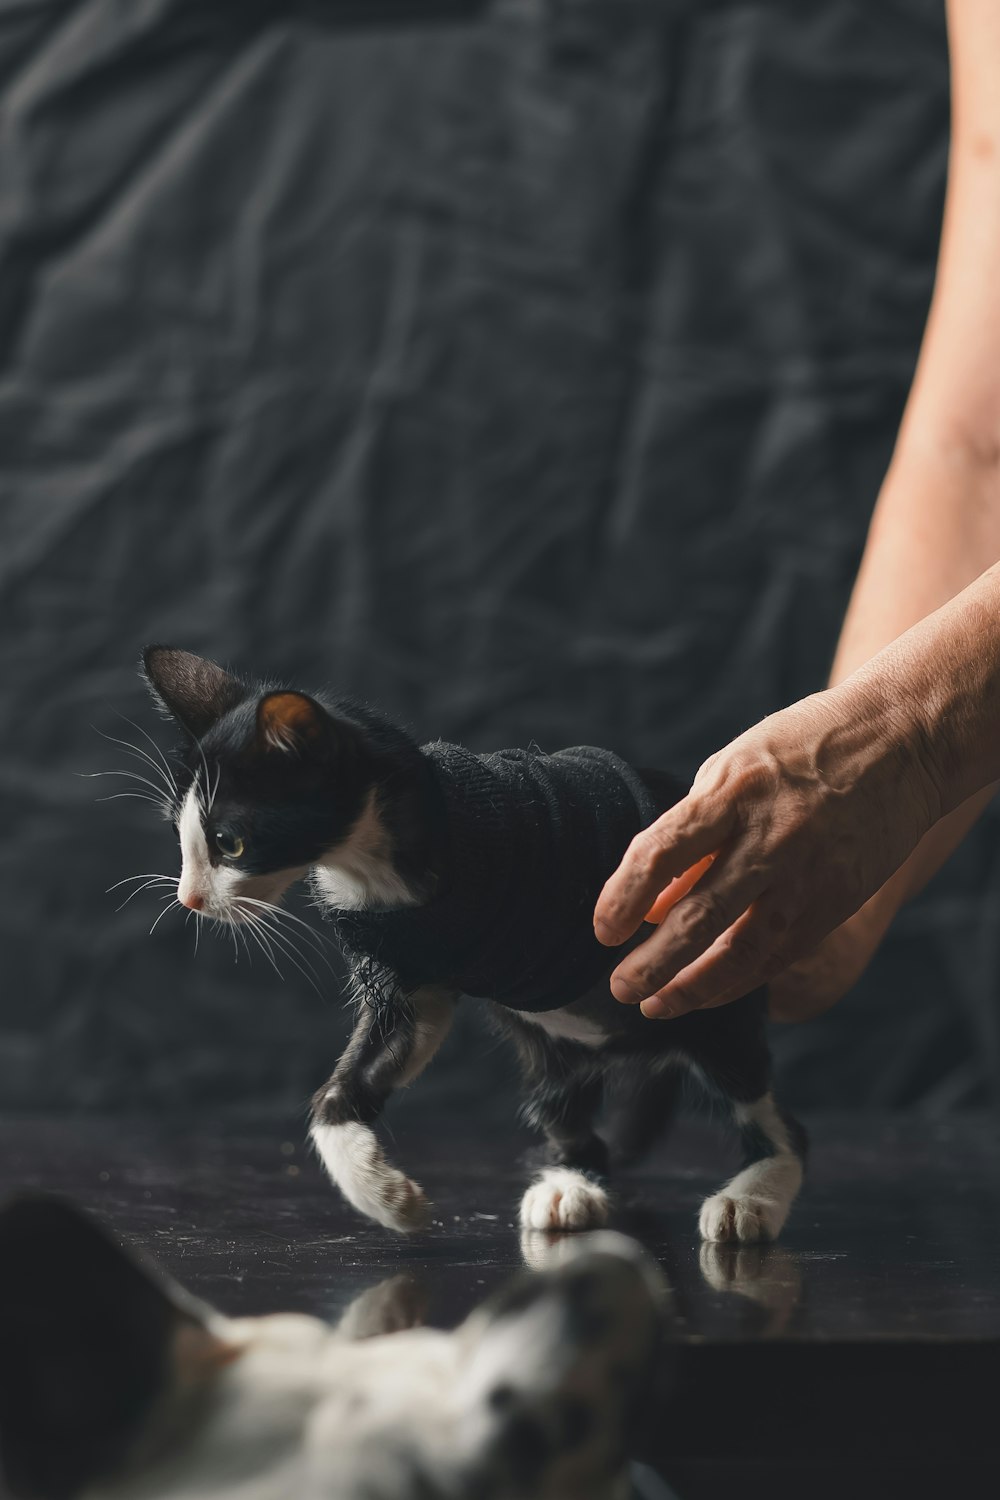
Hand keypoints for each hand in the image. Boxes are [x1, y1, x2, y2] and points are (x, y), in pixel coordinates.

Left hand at [594, 681, 941, 1017]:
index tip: (602, 930)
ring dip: (693, 987)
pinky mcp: (837, 901)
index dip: (624, 896)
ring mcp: (809, 874)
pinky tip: (706, 992)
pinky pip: (779, 955)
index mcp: (734, 792)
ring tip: (656, 1004)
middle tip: (619, 987)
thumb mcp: (734, 771)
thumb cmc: (800, 751)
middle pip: (700, 915)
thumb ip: (691, 836)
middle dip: (653, 961)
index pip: (662, 852)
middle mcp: (772, 836)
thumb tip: (650, 906)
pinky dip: (738, 980)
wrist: (905, 742)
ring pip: (744, 950)